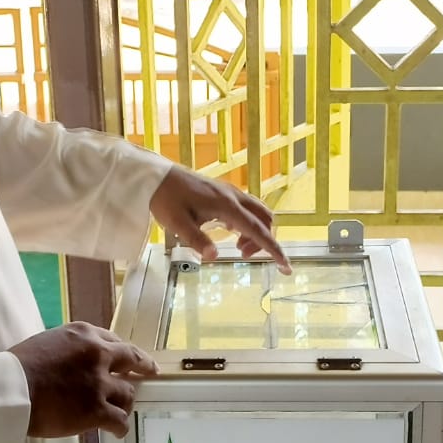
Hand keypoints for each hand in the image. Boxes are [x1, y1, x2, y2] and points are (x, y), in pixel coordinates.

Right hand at [10, 322, 157, 438]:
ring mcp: (100, 383)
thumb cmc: (17, 367)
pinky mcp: (97, 410)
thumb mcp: (48, 341)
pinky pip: (120, 420)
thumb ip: (70, 348)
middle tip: (149, 372)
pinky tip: (117, 432)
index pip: (113, 341)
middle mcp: (99, 354)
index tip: (127, 358)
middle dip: (142, 367)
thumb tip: (77, 362)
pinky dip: (121, 427)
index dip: (122, 353)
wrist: (10, 389)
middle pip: (132, 359)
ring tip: (120, 411)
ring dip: (125, 402)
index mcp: (84, 334)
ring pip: (127, 393)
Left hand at [148, 165, 290, 271]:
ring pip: (259, 212)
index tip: (286, 267)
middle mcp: (234, 196)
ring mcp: (231, 192)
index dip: (274, 249)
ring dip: (256, 232)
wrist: (157, 176)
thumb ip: (196, 239)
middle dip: (264, 241)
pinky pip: (248, 208)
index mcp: (226, 205)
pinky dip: (248, 223)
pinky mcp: (225, 192)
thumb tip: (214, 256)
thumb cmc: (166, 199)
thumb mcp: (177, 223)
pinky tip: (231, 231)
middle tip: (243, 255)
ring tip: (238, 246)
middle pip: (265, 220)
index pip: (258, 230)